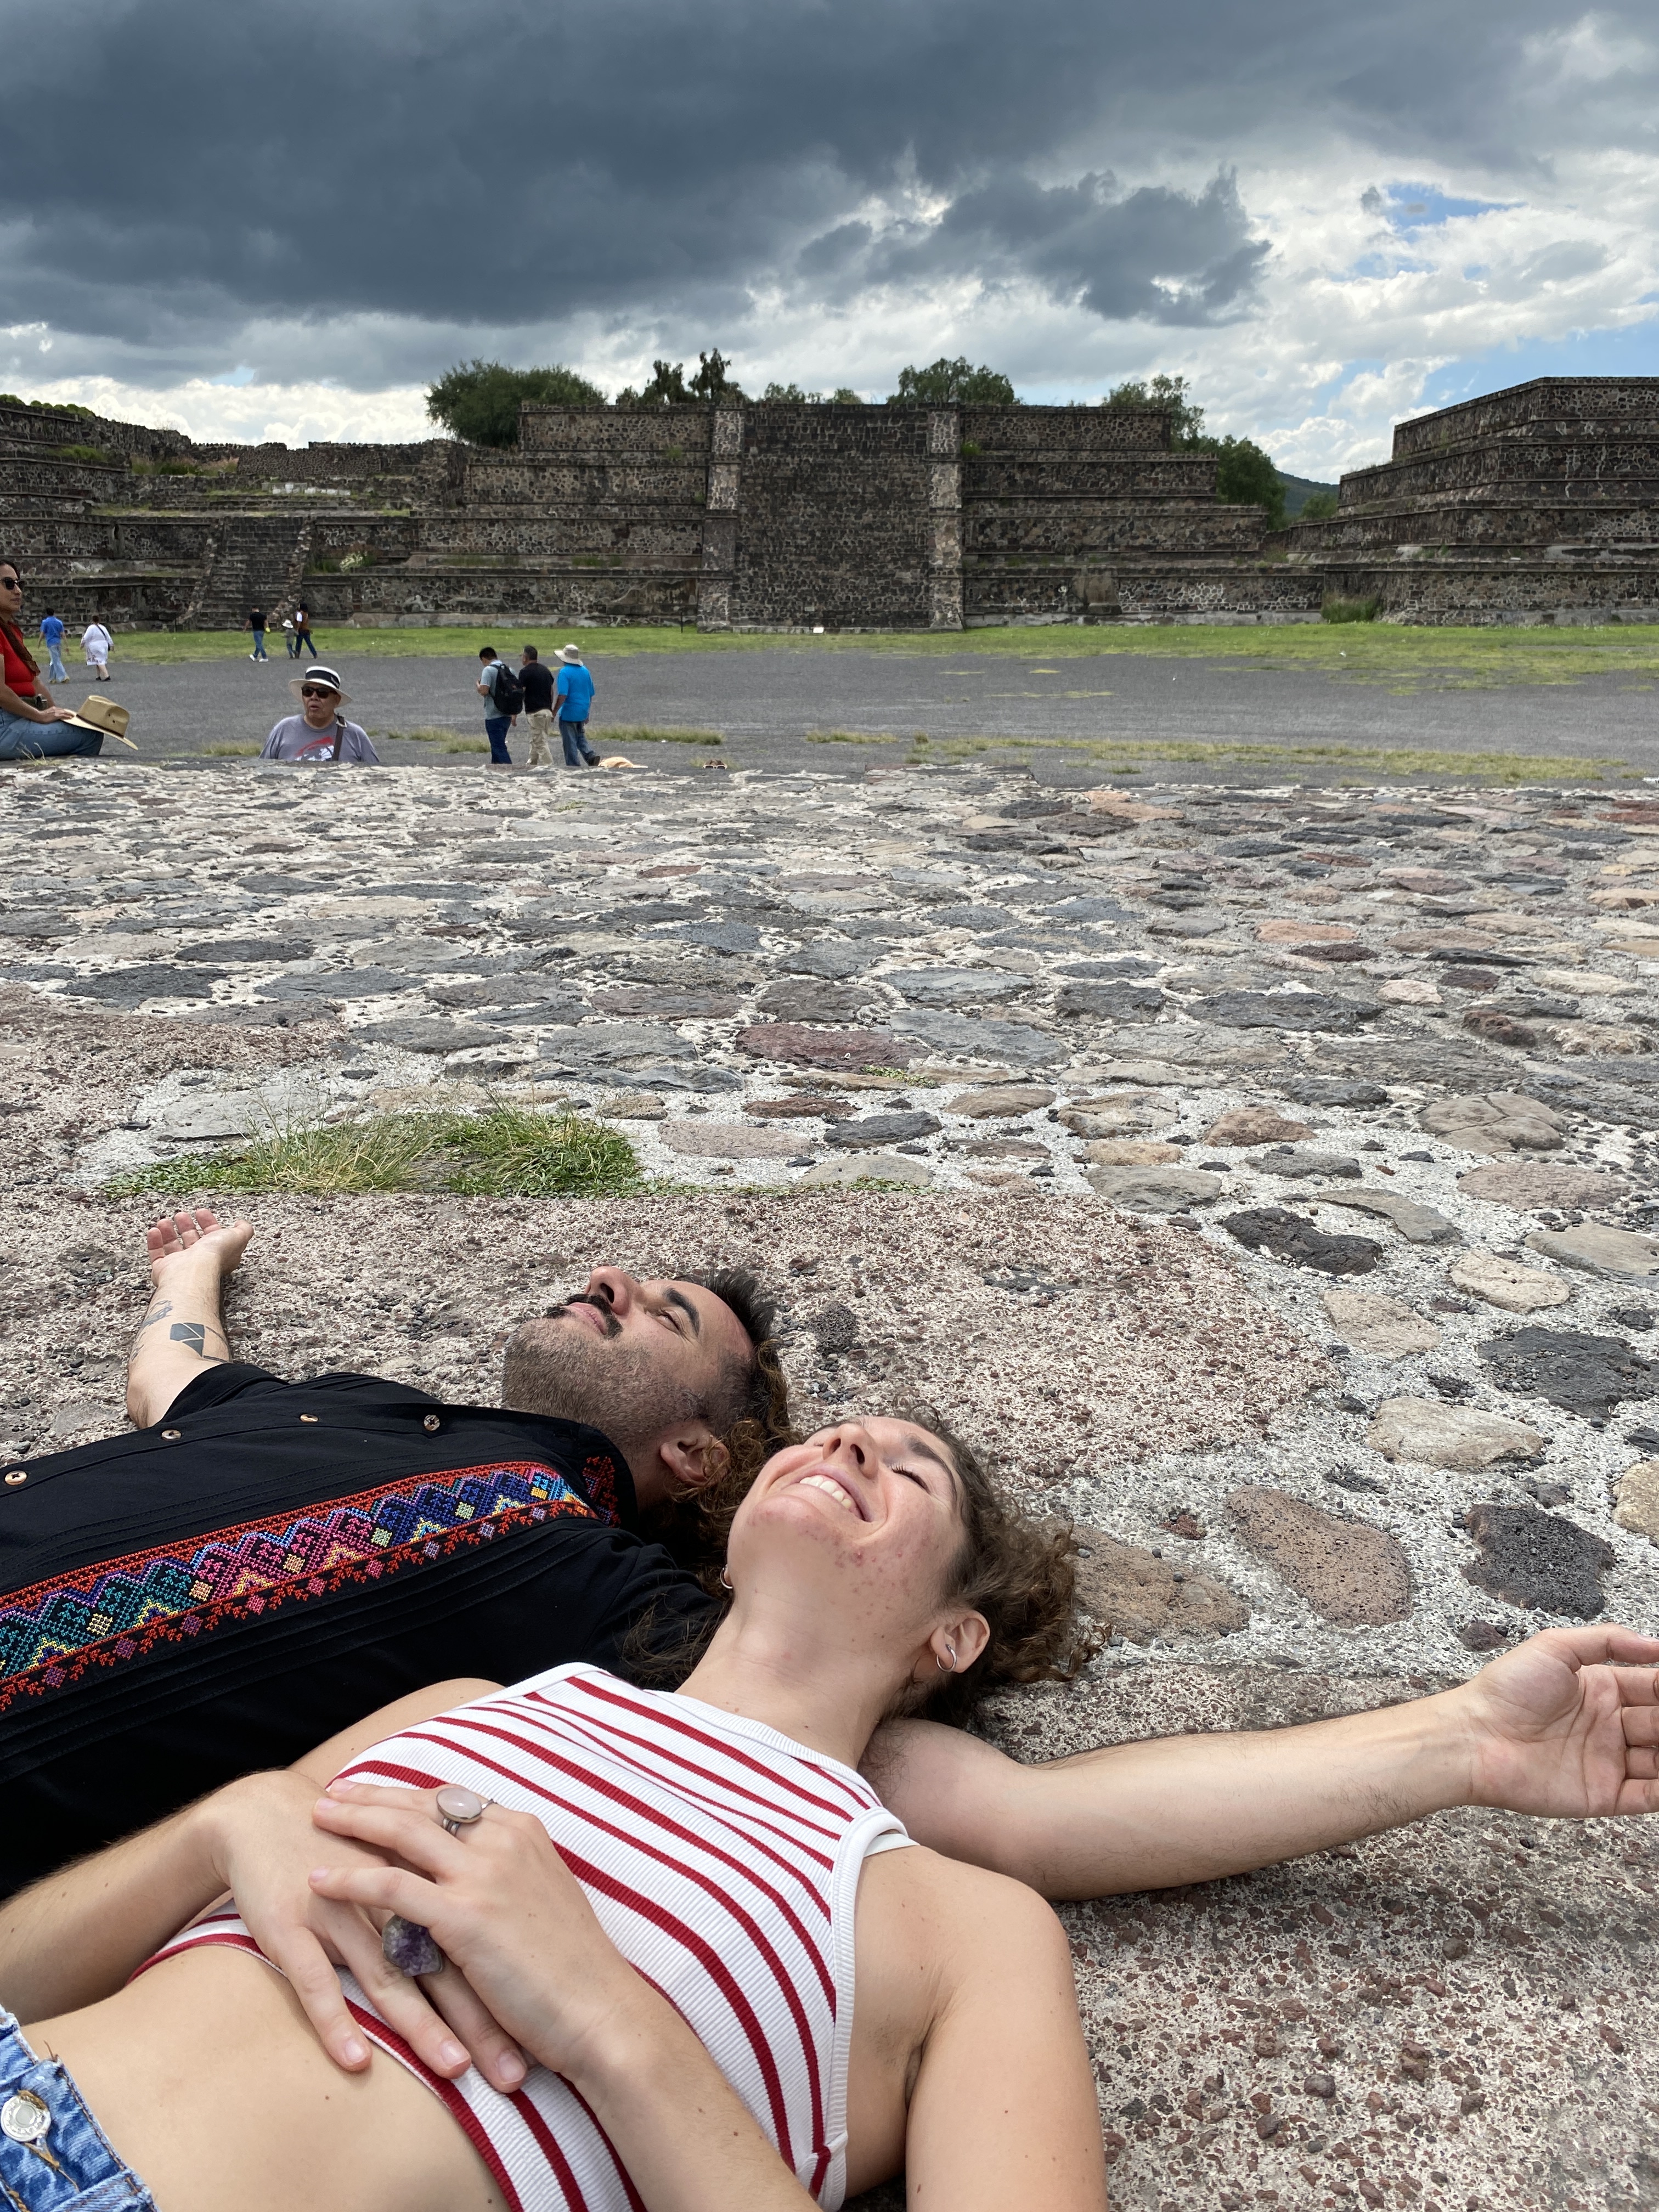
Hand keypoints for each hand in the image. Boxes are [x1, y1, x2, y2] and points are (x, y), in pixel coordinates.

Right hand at [39, 705, 75, 722]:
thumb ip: (50, 714)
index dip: (65, 711)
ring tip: (73, 716)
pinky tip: (70, 717)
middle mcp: (55, 709)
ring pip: (64, 712)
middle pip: (63, 710)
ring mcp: (56, 712)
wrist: (38, 716)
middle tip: (73, 714)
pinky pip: (63, 716)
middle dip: (68, 712)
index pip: (60, 709)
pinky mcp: (56, 715)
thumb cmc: (40, 716)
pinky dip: (67, 716)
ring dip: (69, 714)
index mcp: (53, 708)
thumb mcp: (46, 713)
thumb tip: (52, 716)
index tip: (68, 712)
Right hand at [145, 1207, 253, 1287]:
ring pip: (173, 1246)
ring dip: (169, 1231)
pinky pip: (156, 1255)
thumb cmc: (214, 1256)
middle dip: (186, 1225)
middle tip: (181, 1215)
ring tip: (165, 1221)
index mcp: (217, 1254)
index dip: (208, 1222)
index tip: (201, 1211)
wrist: (192, 1271)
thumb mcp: (237, 1237)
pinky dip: (154, 1242)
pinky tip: (154, 1230)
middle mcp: (199, 1262)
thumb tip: (241, 1224)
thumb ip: (243, 1230)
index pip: (213, 1236)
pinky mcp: (163, 1270)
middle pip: (192, 1240)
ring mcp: (180, 1266)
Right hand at [206, 1772, 527, 2088]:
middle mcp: (390, 1893)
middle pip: (445, 1961)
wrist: (265, 1815)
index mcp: (422, 1875)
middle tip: (513, 2070)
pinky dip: (336, 2022)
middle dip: (481, 2017)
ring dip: (424, 2026)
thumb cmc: (342, 1845)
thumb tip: (492, 1946)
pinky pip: (317, 1982)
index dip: (508, 1986)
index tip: (543, 2036)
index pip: (477, 1937)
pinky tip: (356, 2061)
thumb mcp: (401, 1863)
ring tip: (455, 2069)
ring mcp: (342, 1911)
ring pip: (390, 1975)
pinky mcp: (294, 1928)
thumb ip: (444, 1894)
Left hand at [311, 1784, 646, 2081]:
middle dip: (373, 1795)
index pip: (453, 1800)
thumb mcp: (544, 1897)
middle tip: (333, 1792)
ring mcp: (483, 1874)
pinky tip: (319, 1879)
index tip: (376, 1792)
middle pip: (423, 1805)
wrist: (599, 2009)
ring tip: (318, 1816)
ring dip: (354, 1820)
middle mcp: (503, 1839)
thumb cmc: (573, 1967)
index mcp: (523, 1831)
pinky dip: (350, 1880)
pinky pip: (391, 1888)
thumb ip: (508, 1875)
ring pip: (403, 1832)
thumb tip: (475, 1873)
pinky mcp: (463, 1916)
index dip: (409, 1795)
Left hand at [1461, 1625, 1658, 1815]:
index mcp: (1602, 1689)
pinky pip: (1648, 1796)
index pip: (1653, 1687)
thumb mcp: (1554, 1647)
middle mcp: (1609, 1725)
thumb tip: (1656, 1644)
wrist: (1475, 1737)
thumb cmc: (1506, 1690)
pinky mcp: (1603, 1795)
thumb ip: (1607, 1641)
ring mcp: (1608, 1761)